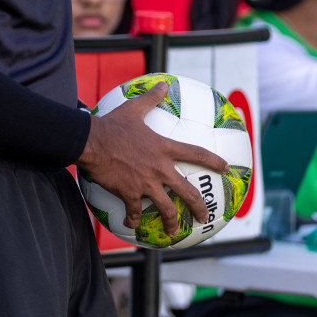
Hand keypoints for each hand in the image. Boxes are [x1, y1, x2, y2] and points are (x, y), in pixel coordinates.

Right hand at [78, 83, 228, 236]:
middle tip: (204, 217)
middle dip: (199, 207)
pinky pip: (135, 212)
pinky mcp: (130, 193)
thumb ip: (150, 99)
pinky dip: (134, 220)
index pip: (196, 154)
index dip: (213, 161)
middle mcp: (160, 169)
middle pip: (187, 192)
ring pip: (166, 209)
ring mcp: (146, 183)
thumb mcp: (133, 109)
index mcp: (164, 149)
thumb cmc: (112, 125)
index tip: (225, 168)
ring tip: (174, 232)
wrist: (92, 142)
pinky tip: (132, 224)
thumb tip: (163, 84)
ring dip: (171, 222)